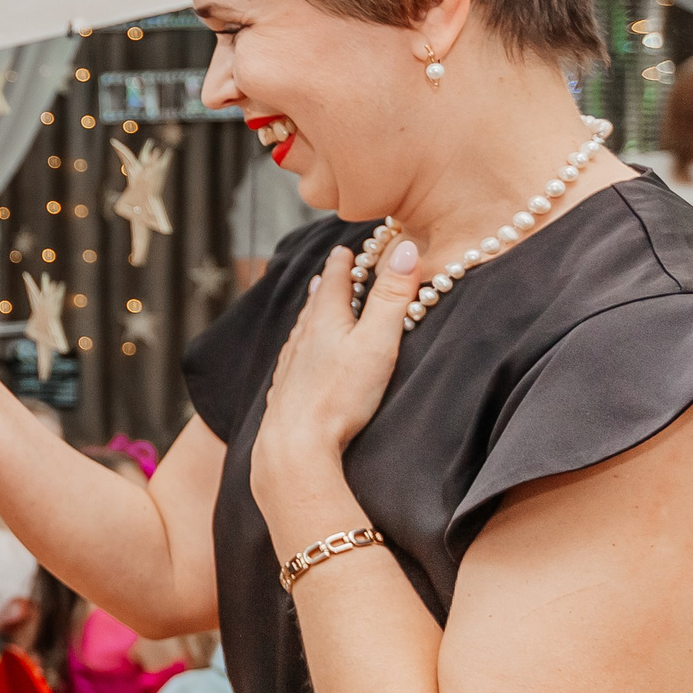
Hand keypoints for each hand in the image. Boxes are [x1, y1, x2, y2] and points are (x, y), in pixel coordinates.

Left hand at [251, 240, 416, 513]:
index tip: (344, 248)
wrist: (294, 444)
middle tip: (331, 269)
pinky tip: (298, 355)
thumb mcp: (377, 341)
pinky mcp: (286, 393)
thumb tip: (406, 248)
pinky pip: (293, 358)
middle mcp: (303, 339)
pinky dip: (301, 345)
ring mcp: (291, 366)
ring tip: (315, 302)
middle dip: (327, 284)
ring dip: (312, 312)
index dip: (343, 263)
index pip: (335, 282)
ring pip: (302, 330)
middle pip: (316, 303)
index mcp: (325, 321)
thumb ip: (392, 297)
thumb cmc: (339, 395)